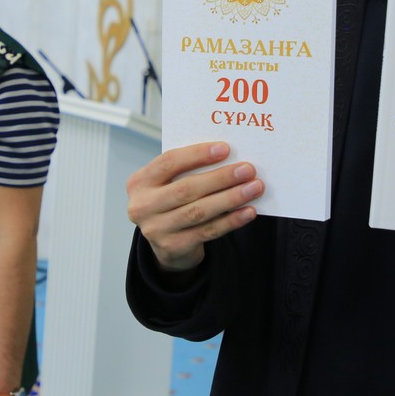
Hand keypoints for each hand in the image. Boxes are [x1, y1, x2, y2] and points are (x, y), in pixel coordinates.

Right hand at [126, 142, 262, 272]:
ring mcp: (156, 229)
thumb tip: (230, 158)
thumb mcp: (169, 184)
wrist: (166, 243)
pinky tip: (249, 211)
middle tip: (248, 170)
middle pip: (186, 188)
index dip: (197, 154)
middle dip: (221, 178)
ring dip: (231, 198)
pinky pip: (208, 231)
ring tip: (254, 188)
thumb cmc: (173, 202)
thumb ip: (189, 171)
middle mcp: (143, 206)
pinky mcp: (173, 247)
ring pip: (199, 211)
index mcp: (140, 182)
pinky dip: (231, 220)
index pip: (169, 162)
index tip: (225, 148)